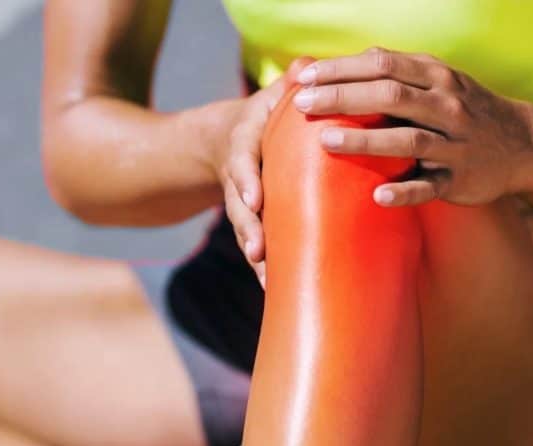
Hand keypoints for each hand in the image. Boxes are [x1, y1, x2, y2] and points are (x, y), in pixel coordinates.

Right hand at [214, 57, 314, 286]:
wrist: (227, 137)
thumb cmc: (265, 113)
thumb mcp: (271, 96)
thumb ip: (289, 86)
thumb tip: (305, 67)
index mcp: (244, 142)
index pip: (241, 160)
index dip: (245, 180)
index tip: (252, 199)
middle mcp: (240, 176)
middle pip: (239, 207)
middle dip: (248, 230)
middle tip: (258, 253)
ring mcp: (243, 201)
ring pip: (246, 231)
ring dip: (255, 257)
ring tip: (267, 282)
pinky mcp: (253, 220)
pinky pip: (258, 244)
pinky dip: (265, 268)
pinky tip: (276, 291)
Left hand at [291, 48, 532, 207]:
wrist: (524, 144)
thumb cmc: (465, 109)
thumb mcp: (439, 80)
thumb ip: (396, 72)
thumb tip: (343, 65)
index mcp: (436, 77)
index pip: (382, 65)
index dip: (341, 70)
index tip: (304, 78)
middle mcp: (446, 106)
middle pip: (390, 97)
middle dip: (343, 98)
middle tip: (302, 105)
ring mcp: (454, 144)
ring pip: (408, 139)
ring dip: (366, 140)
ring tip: (326, 141)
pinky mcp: (459, 180)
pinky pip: (430, 187)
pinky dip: (405, 192)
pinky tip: (378, 196)